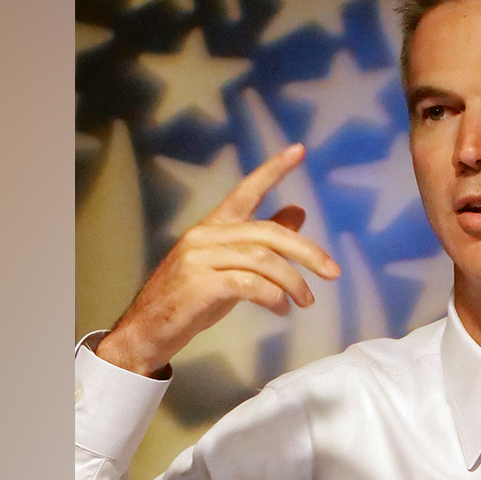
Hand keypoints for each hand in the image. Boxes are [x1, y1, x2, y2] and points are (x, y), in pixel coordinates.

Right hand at [96, 143, 339, 376]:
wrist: (148, 329)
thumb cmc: (192, 297)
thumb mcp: (230, 264)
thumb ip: (260, 241)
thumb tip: (298, 214)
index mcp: (213, 225)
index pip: (246, 190)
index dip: (273, 170)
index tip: (299, 150)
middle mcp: (206, 235)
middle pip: (269, 232)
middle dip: (307, 252)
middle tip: (332, 272)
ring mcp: (201, 258)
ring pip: (263, 260)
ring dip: (293, 282)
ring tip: (306, 301)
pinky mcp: (202, 285)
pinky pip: (250, 285)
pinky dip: (273, 297)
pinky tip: (282, 309)